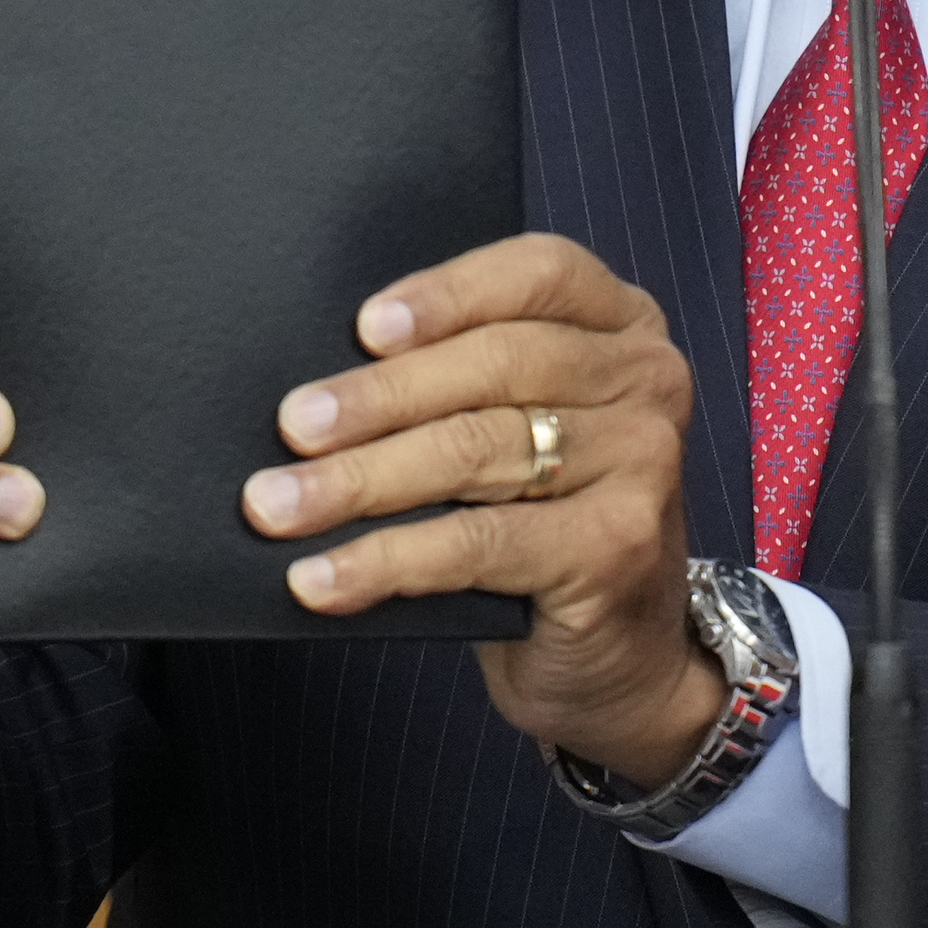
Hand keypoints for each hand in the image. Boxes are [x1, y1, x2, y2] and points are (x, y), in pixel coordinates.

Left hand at [245, 234, 716, 786]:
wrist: (621, 655)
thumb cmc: (543, 521)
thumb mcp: (518, 428)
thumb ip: (458, 384)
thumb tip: (316, 388)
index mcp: (623, 323)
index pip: (539, 272)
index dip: (449, 293)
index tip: (363, 328)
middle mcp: (648, 379)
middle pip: (499, 363)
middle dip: (380, 397)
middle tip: (292, 426)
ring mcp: (643, 460)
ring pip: (479, 450)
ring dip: (361, 481)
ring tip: (278, 506)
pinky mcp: (617, 545)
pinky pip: (478, 543)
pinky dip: (386, 560)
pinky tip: (322, 578)